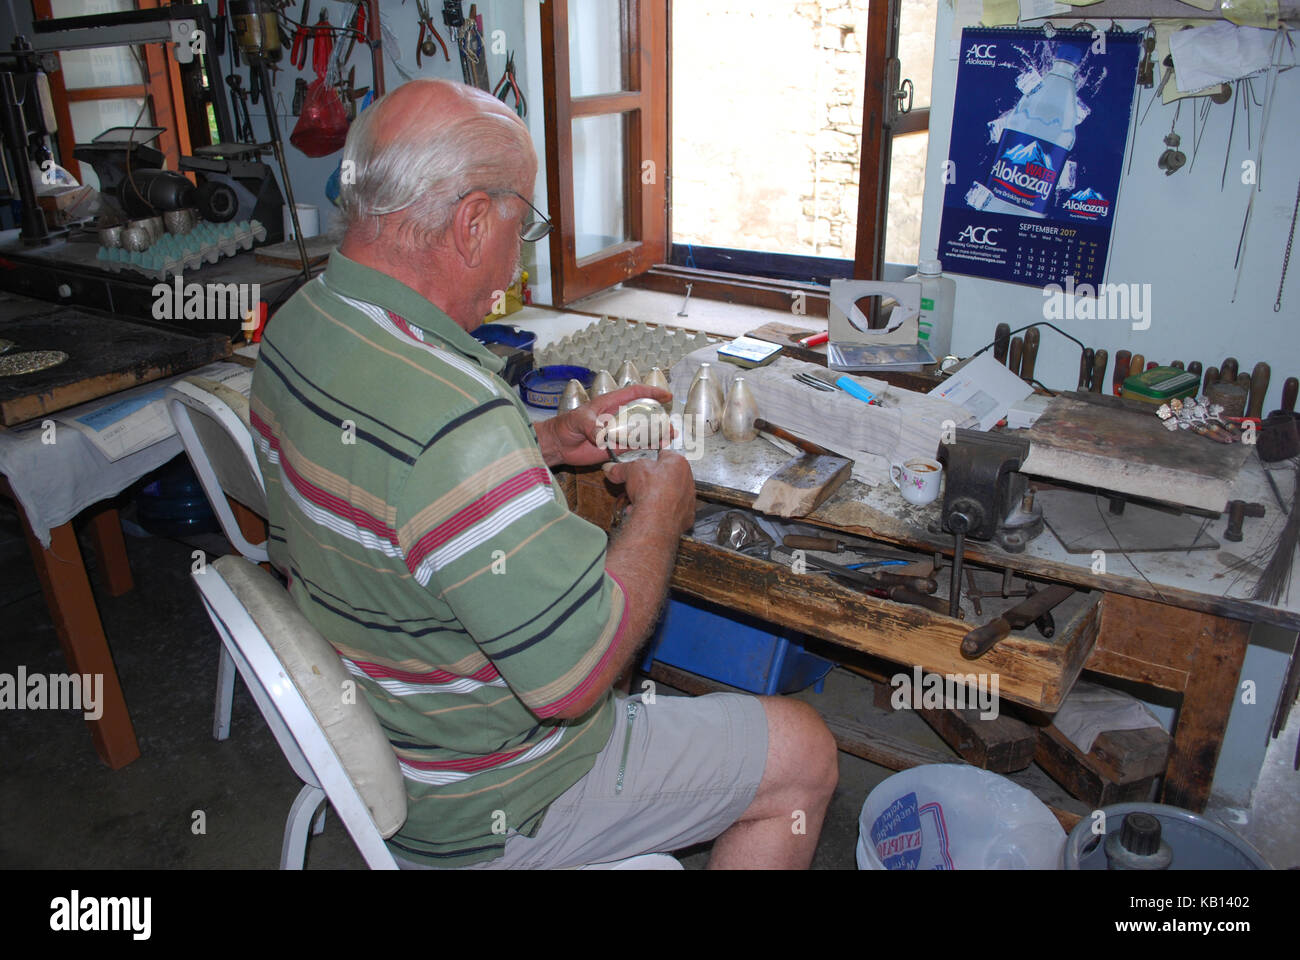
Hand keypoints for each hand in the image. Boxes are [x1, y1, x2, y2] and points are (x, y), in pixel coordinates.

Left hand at [538, 383, 674, 466]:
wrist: (559, 445)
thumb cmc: (566, 425)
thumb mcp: (579, 420)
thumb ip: (592, 426)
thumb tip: (604, 436)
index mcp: (611, 404)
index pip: (635, 394)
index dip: (651, 393)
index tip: (666, 395)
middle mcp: (618, 417)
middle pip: (643, 414)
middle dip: (659, 418)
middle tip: (670, 426)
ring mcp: (618, 432)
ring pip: (642, 431)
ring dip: (656, 434)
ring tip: (669, 438)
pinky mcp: (616, 447)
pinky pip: (634, 446)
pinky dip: (646, 447)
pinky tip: (657, 448)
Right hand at [602, 449, 695, 534]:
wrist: (657, 519)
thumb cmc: (651, 490)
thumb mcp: (630, 471)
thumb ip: (620, 469)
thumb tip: (611, 468)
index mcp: (679, 463)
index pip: (664, 456)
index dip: (649, 461)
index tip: (641, 466)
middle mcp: (687, 480)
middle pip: (666, 478)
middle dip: (651, 482)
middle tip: (638, 486)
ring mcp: (688, 500)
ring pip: (669, 496)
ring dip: (654, 499)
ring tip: (639, 502)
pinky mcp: (685, 517)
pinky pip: (670, 513)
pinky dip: (659, 514)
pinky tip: (645, 514)